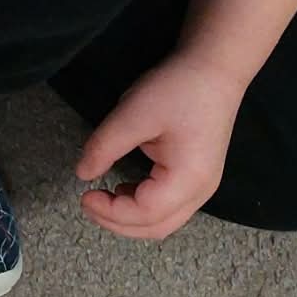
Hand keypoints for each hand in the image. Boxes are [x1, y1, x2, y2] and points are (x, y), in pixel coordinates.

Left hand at [75, 52, 243, 239]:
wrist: (214, 69)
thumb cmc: (176, 89)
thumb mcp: (133, 114)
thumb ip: (105, 147)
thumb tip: (82, 173)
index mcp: (188, 180)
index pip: (145, 213)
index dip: (110, 211)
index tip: (83, 195)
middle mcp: (201, 192)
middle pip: (157, 227)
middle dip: (119, 223)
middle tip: (88, 204)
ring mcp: (204, 186)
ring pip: (164, 220)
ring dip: (131, 217)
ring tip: (102, 198)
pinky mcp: (198, 176)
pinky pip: (169, 205)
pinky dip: (143, 205)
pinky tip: (123, 189)